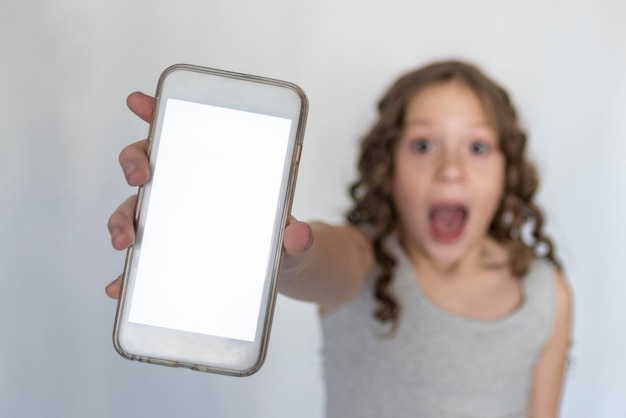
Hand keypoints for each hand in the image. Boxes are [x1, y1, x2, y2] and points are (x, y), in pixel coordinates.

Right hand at [105, 92, 312, 298]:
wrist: (282, 269)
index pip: (182, 133)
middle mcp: (187, 191)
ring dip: (120, 220)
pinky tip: (120, 287)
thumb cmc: (283, 238)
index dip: (157, 113)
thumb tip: (299, 235)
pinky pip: (141, 262)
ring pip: (134, 209)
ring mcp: (174, 222)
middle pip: (148, 164)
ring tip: (126, 240)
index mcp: (215, 172)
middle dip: (135, 163)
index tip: (139, 102)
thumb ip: (297, 237)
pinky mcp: (169, 255)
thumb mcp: (294, 238)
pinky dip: (126, 274)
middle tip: (140, 177)